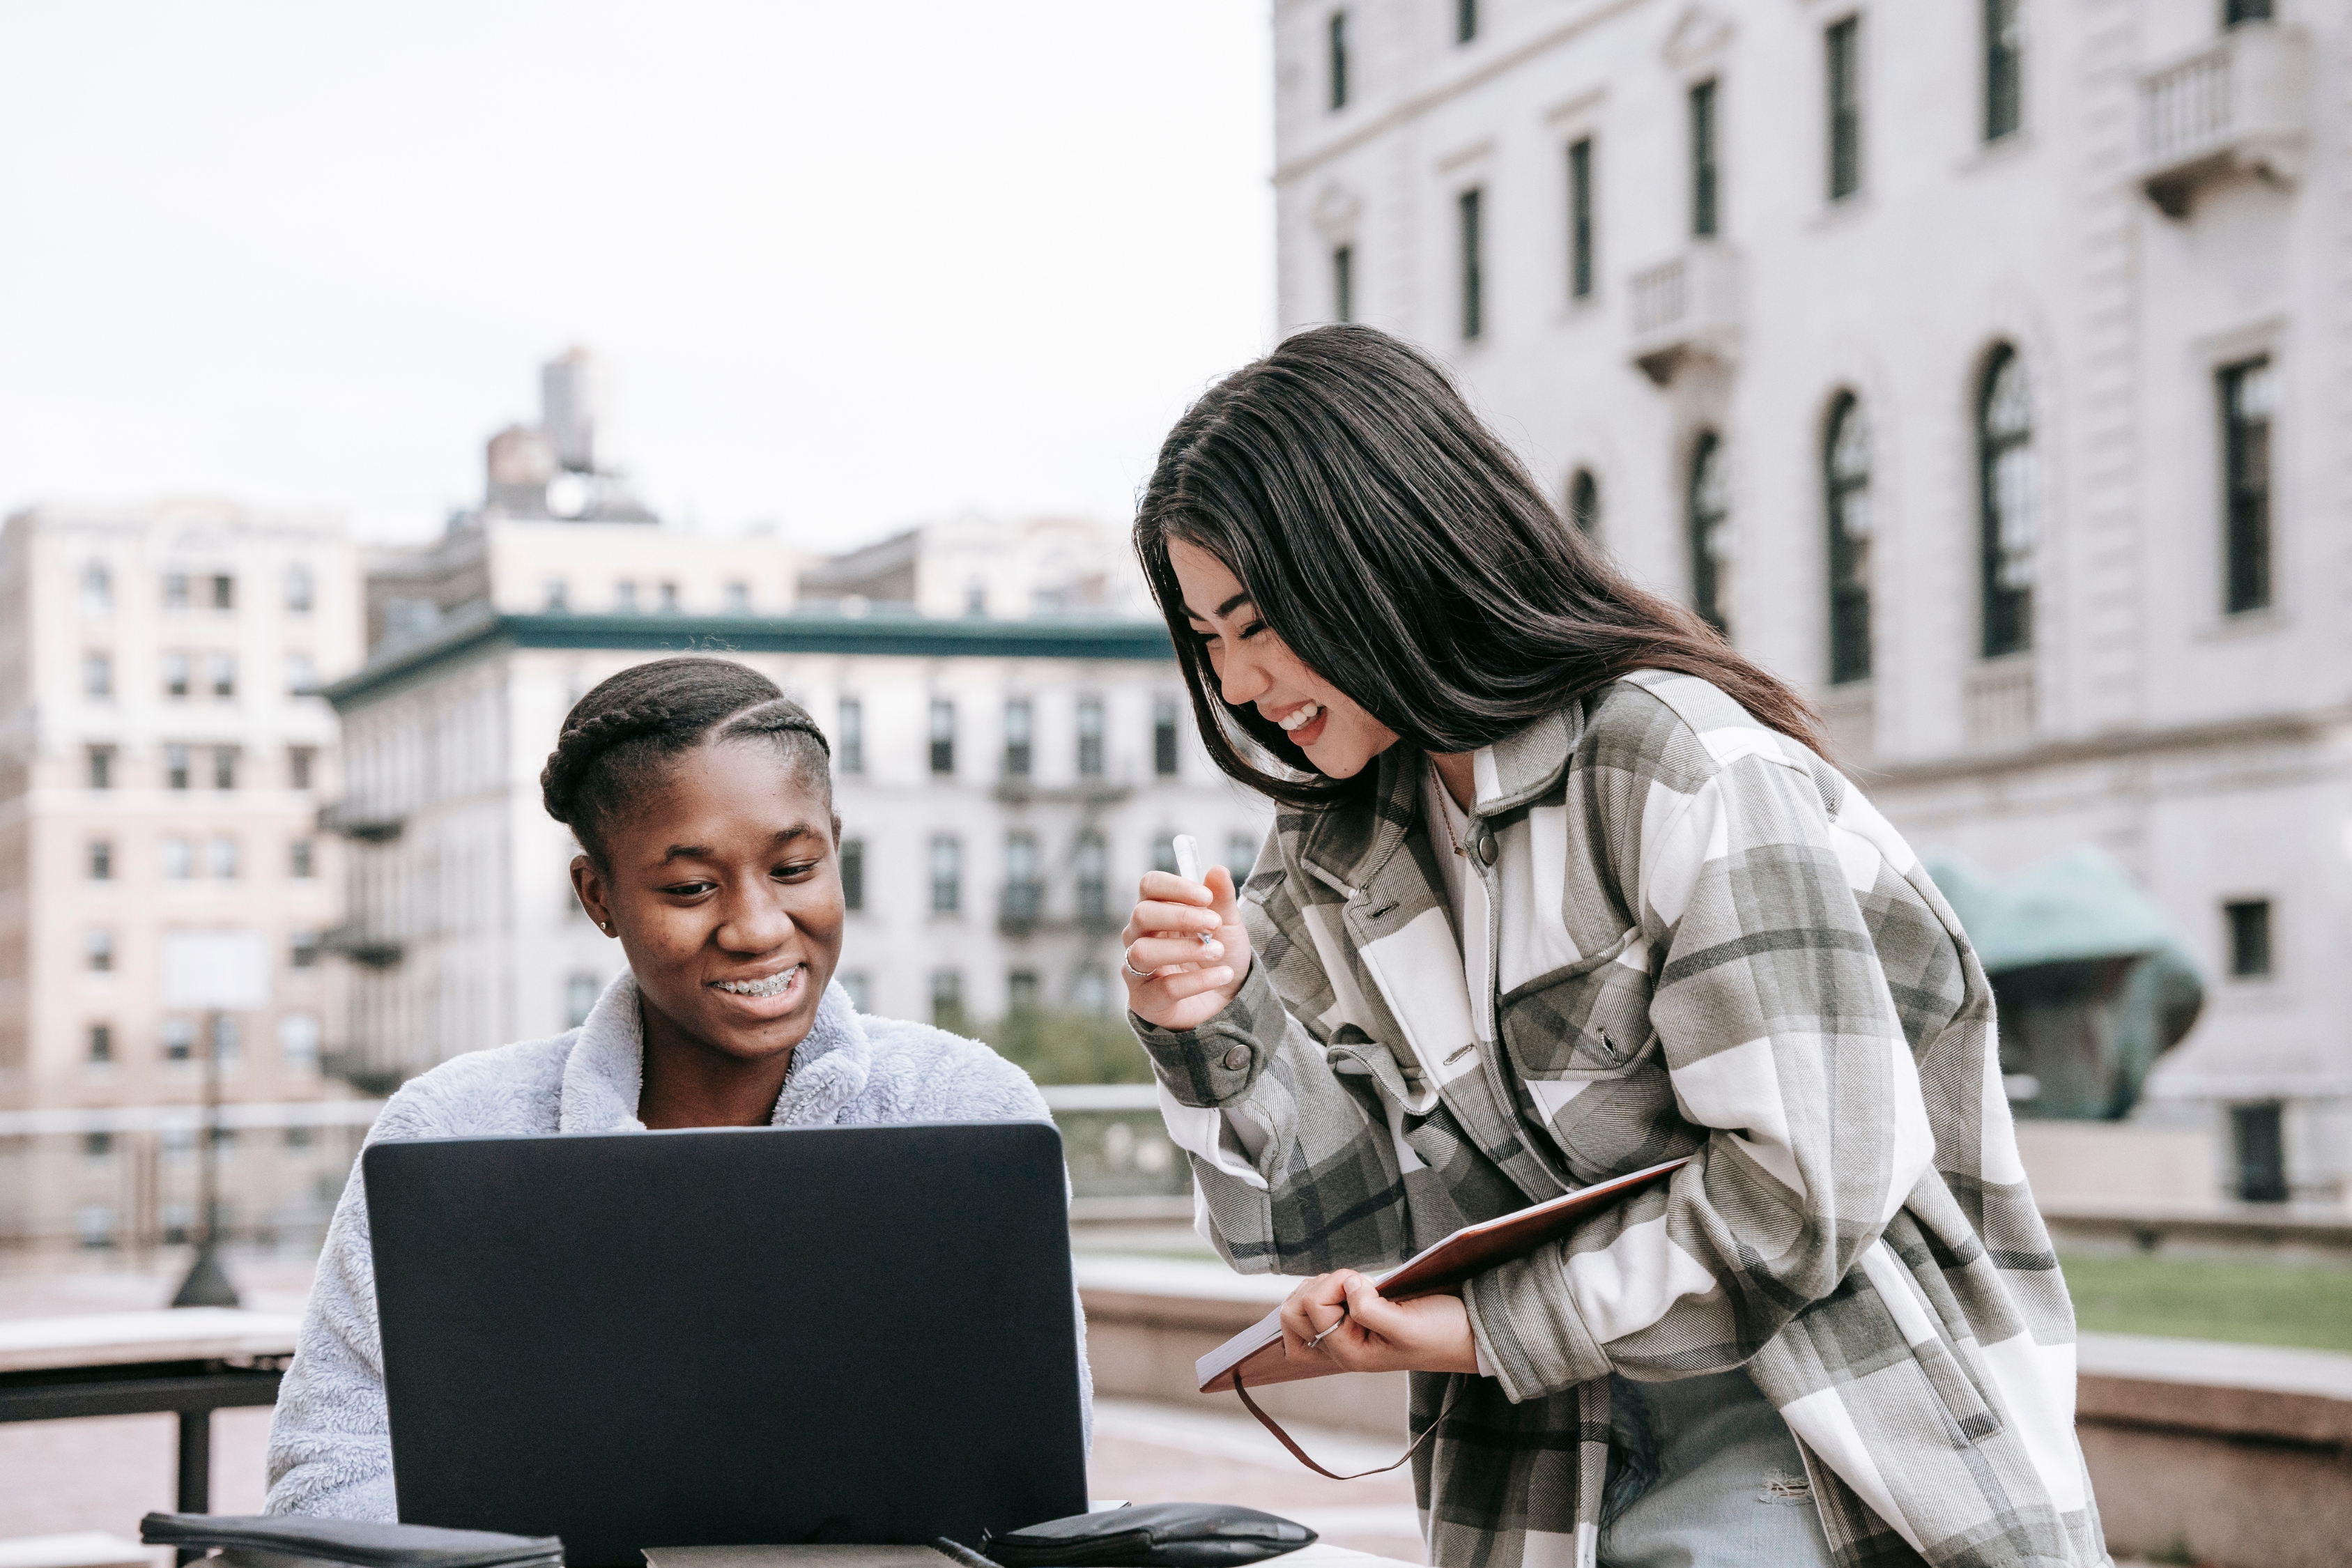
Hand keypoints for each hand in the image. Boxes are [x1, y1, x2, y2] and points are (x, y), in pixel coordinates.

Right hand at [1121, 865, 1252, 1031]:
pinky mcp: (1145, 1000)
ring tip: (1218, 951)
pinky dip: (1198, 981)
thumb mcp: (1227, 925)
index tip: (1206, 897)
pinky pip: (1165, 988)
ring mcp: (1136, 969)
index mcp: (1155, 911)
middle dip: (1181, 916)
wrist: (1227, 998)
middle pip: (1142, 915)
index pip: (1149, 886)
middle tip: (1215, 924)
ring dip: (1185, 949)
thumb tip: (1218, 869)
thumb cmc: (1219, 953)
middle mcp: (1138, 937)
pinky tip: (1223, 975)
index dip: (1175, 887)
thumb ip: (1222, 899)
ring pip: (1143, 952)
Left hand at [1277, 1270, 1481, 1376]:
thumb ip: (1370, 1310)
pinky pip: (1315, 1303)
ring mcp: (1344, 1334)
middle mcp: (1341, 1348)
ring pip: (1298, 1308)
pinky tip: (1352, 1286)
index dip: (1333, 1285)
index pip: (1311, 1309)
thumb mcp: (1407, 1325)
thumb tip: (1346, 1286)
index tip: (1367, 1283)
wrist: (1469, 1333)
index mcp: (1350, 1354)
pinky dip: (1327, 1287)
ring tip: (1353, 1285)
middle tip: (1351, 1285)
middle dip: (1316, 1288)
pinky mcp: (1351, 1320)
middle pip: (1291, 1315)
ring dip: (1320, 1286)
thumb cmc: (1443, 1333)